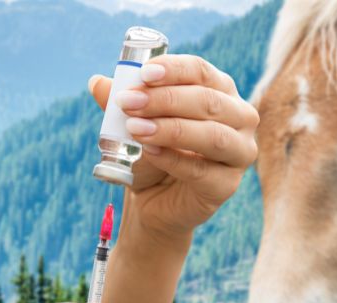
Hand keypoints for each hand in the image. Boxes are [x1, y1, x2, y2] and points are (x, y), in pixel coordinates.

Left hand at [89, 54, 258, 238]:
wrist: (153, 200)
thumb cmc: (151, 153)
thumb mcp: (132, 124)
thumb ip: (120, 104)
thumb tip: (97, 83)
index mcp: (219, 91)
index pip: (201, 71)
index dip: (174, 69)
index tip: (143, 74)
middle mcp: (239, 118)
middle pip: (208, 100)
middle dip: (165, 99)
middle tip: (128, 103)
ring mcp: (239, 152)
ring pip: (212, 135)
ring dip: (171, 129)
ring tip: (135, 129)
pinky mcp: (228, 185)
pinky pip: (202, 170)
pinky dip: (173, 160)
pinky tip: (150, 152)